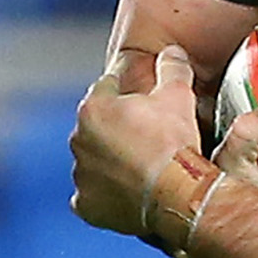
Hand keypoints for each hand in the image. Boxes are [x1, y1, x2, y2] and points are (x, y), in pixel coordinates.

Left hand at [71, 45, 217, 235]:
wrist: (177, 196)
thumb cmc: (174, 144)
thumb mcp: (178, 95)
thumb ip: (172, 68)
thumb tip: (172, 52)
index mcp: (93, 108)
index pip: (107, 89)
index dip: (128, 92)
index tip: (143, 101)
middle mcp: (78, 140)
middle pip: (97, 126)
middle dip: (116, 128)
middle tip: (146, 136)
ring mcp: (80, 175)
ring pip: (93, 160)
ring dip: (109, 161)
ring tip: (139, 166)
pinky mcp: (86, 205)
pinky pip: (91, 195)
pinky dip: (104, 194)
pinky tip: (125, 192)